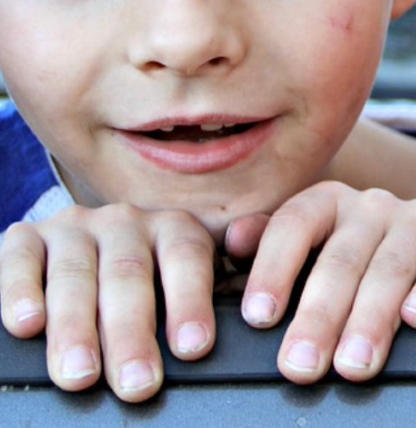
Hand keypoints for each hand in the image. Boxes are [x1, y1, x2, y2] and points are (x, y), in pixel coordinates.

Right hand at [0, 204, 216, 402]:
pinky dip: (21, 293)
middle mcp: (126, 222)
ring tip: (80, 372)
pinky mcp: (25, 238)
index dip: (190, 302)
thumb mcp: (180, 283)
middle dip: (131, 334)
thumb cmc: (147, 282)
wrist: (88, 249)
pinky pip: (21, 260)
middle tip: (136, 382)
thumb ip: (199, 302)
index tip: (193, 348)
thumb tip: (206, 345)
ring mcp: (74, 227)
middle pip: (129, 275)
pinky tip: (28, 325)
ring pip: (75, 276)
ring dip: (76, 328)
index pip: (187, 258)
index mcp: (173, 228)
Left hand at [223, 180, 415, 383]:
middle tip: (301, 366)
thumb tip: (234, 240)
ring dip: (372, 318)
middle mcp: (372, 204)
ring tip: (354, 364)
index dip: (275, 270)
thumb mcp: (307, 253)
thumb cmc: (353, 266)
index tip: (259, 318)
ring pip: (392, 267)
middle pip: (341, 259)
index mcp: (327, 202)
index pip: (293, 226)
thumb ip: (269, 247)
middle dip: (319, 317)